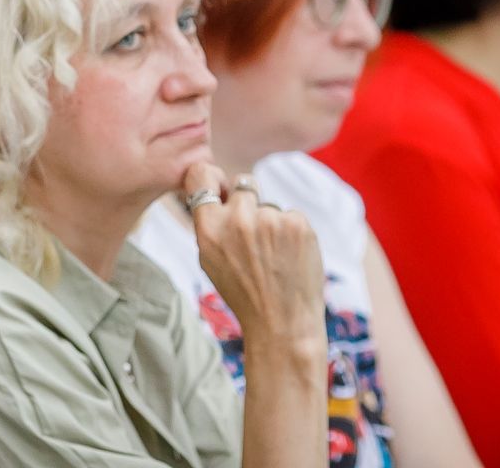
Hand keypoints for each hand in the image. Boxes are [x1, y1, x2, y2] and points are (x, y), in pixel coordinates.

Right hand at [184, 161, 323, 345]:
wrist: (282, 324)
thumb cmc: (244, 294)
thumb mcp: (210, 259)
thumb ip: (211, 224)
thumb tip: (220, 192)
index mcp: (209, 227)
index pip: (201, 175)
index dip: (212, 179)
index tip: (221, 189)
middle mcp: (237, 218)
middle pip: (244, 184)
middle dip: (249, 203)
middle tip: (256, 234)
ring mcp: (270, 219)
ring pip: (271, 206)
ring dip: (272, 224)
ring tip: (275, 257)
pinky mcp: (298, 223)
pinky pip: (292, 216)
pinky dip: (293, 233)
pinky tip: (290, 258)